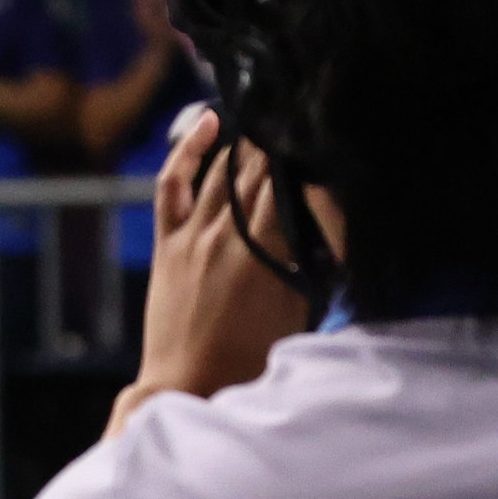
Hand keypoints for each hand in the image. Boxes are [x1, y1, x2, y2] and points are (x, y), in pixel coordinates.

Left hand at [124, 107, 317, 419]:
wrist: (186, 385)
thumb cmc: (250, 358)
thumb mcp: (296, 308)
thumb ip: (308, 261)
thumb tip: (326, 219)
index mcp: (265, 251)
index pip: (294, 183)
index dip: (311, 154)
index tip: (329, 132)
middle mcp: (227, 234)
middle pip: (261, 169)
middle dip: (285, 140)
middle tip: (306, 112)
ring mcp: (192, 235)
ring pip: (223, 170)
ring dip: (249, 141)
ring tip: (272, 113)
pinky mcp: (168, 242)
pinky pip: (173, 183)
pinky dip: (189, 149)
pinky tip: (210, 122)